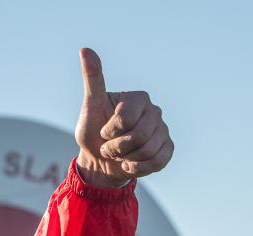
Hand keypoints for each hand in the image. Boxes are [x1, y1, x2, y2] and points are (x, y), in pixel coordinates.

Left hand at [74, 48, 172, 186]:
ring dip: (126, 159)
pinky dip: (139, 168)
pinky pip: (159, 161)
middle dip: (117, 148)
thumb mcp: (90, 105)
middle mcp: (155, 111)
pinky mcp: (167, 149)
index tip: (103, 131)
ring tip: (119, 155)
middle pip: (140, 136)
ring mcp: (163, 130)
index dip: (110, 131)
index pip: (126, 118)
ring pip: (149, 150)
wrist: (99, 161)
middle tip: (108, 147)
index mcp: (138, 98)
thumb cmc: (93, 131)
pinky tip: (129, 164)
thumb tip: (85, 50)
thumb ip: (92, 79)